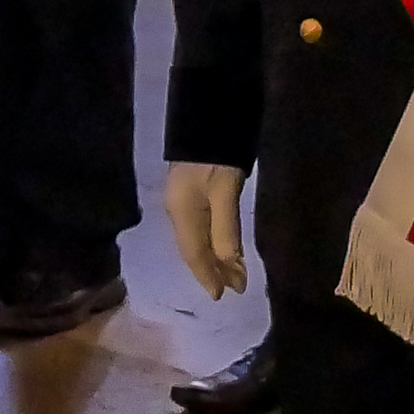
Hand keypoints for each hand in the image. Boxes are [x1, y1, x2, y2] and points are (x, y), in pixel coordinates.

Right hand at [163, 162, 248, 297]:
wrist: (210, 118)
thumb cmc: (218, 158)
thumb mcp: (225, 194)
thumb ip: (226, 231)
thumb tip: (229, 266)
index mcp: (180, 214)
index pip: (193, 254)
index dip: (207, 276)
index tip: (221, 296)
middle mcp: (178, 212)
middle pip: (194, 249)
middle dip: (214, 270)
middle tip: (236, 287)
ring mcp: (183, 202)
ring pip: (198, 240)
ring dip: (215, 258)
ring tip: (233, 275)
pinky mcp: (193, 193)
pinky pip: (202, 228)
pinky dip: (214, 242)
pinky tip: (224, 249)